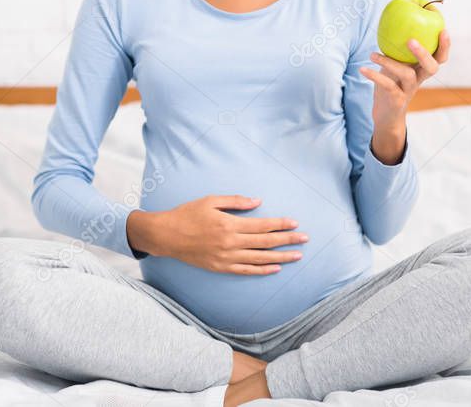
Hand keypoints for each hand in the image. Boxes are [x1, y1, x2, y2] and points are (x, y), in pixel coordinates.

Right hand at [137, 195, 307, 274]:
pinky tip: (275, 268)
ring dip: (280, 257)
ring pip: (259, 259)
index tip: (295, 223)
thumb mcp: (211, 200)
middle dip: (287, 240)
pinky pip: (245, 271)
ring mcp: (226, 257)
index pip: (262, 225)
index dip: (280, 224)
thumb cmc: (188, 214)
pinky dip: (262, 270)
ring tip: (297, 256)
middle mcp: (230, 243)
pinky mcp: (220, 267)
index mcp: (229, 224)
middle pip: (265, 242)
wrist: (166, 236)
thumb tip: (258, 202)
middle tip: (305, 239)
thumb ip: (236, 201)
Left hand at [359, 29, 450, 130]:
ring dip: (389, 62)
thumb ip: (397, 51)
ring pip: (407, 75)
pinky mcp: (397, 100)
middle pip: (431, 67)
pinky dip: (374, 76)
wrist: (387, 116)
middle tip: (411, 41)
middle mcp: (419, 79)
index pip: (439, 58)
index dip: (445, 46)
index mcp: (421, 69)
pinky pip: (388, 86)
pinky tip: (363, 69)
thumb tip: (389, 24)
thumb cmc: (391, 85)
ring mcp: (409, 91)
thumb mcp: (396, 66)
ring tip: (372, 54)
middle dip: (424, 53)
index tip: (443, 30)